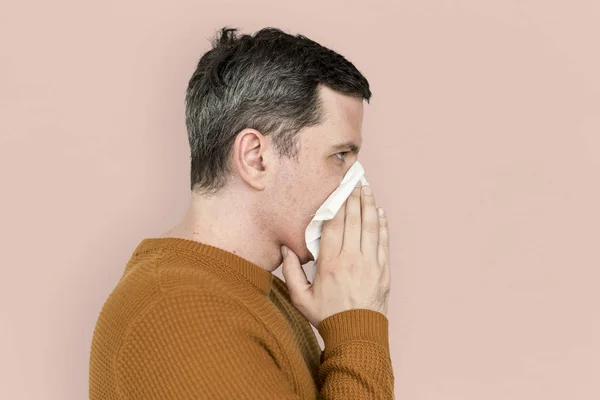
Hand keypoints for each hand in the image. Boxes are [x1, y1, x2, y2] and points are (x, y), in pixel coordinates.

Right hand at [281, 185, 390, 327]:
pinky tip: (379, 212)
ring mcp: (371, 263)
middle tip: (354, 180)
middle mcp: (352, 259)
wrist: (357, 334)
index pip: (334, 225)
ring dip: (368, 205)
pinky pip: (383, 241)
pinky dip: (382, 224)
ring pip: (370, 226)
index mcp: (330, 263)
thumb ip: (291, 272)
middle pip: (353, 220)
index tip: (337, 188)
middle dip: (353, 197)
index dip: (336, 203)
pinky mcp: (383, 269)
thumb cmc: (327, 316)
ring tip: (366, 189)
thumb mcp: (301, 298)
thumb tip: (285, 249)